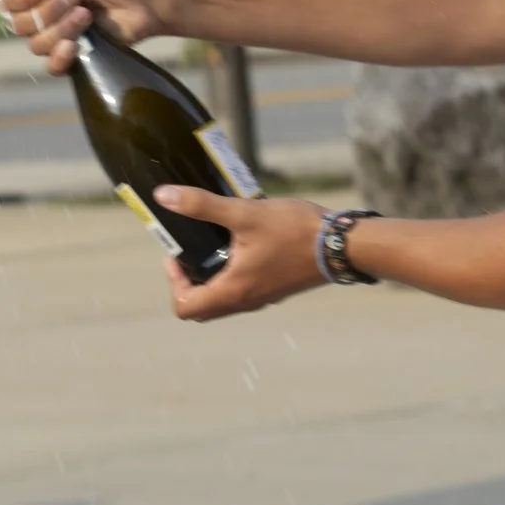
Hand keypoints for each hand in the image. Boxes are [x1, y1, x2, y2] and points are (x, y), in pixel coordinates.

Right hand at [0, 0, 163, 74]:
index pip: (3, 1)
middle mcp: (40, 12)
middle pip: (18, 25)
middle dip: (48, 11)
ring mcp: (56, 35)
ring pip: (36, 45)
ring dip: (62, 28)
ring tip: (87, 14)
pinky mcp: (74, 55)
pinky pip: (52, 67)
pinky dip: (61, 57)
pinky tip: (77, 46)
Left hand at [151, 187, 331, 319]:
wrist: (341, 244)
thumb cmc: (294, 230)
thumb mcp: (244, 213)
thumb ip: (201, 205)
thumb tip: (163, 197)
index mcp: (233, 291)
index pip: (185, 307)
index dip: (172, 281)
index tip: (178, 253)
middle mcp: (245, 302)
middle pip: (201, 307)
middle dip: (187, 281)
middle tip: (190, 250)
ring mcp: (261, 297)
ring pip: (222, 300)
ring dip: (209, 277)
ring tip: (212, 242)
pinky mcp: (274, 289)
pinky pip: (241, 291)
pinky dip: (229, 274)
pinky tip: (239, 243)